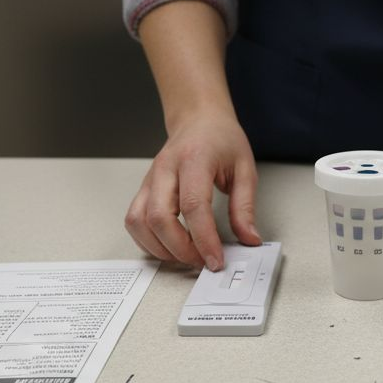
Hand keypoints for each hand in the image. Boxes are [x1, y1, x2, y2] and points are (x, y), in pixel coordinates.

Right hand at [124, 115, 260, 270]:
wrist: (198, 120)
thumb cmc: (220, 139)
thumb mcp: (245, 169)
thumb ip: (245, 207)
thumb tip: (249, 239)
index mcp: (194, 160)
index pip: (193, 205)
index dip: (204, 239)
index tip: (215, 259)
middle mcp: (165, 169)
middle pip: (160, 217)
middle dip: (180, 249)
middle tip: (202, 261)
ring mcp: (150, 180)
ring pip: (139, 222)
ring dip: (161, 248)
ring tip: (186, 257)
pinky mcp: (143, 190)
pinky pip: (134, 221)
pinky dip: (147, 241)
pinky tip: (168, 247)